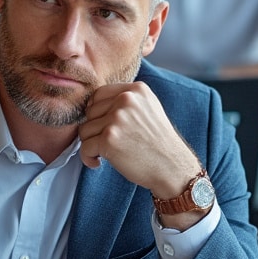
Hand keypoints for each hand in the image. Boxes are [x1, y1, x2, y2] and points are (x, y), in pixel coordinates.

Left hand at [77, 82, 205, 229]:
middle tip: (109, 143)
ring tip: (107, 153)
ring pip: (84, 130)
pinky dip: (88, 158)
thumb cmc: (159, 143)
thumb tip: (92, 104)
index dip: (96, 112)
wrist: (173, 168)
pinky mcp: (109, 139)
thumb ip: (126, 101)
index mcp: (136, 90)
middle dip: (94, 130)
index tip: (103, 126)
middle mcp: (126, 100)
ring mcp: (117, 119)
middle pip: (89, 112)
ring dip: (91, 145)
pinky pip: (84, 147)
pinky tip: (100, 163)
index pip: (98, 94)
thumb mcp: (149, 109)